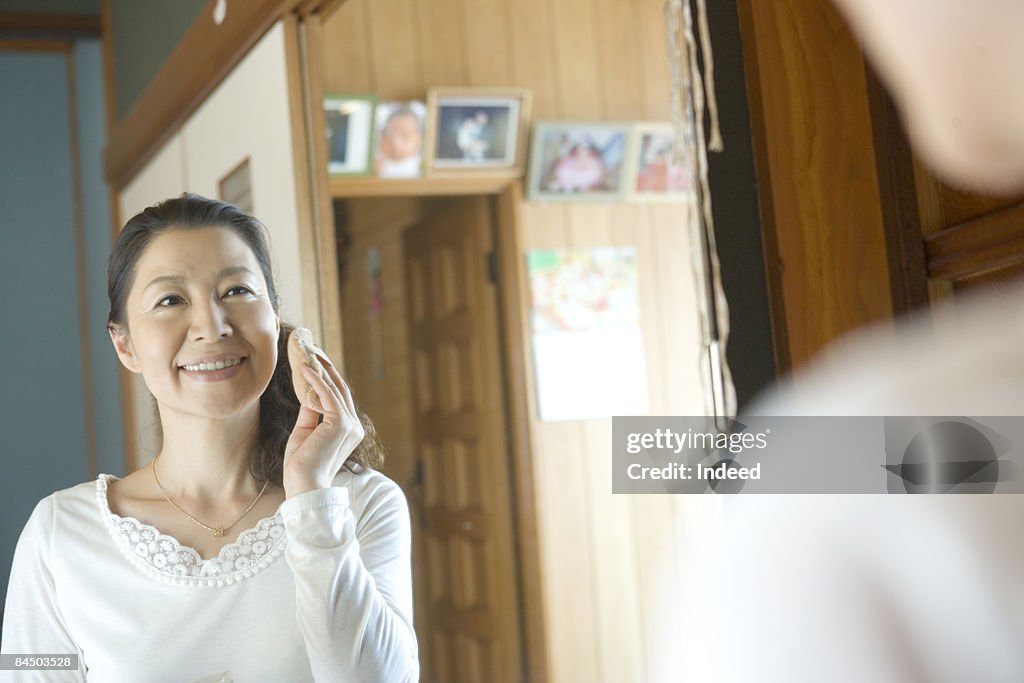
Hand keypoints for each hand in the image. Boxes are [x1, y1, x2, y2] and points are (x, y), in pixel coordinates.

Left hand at [282, 344, 364, 497]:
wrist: (304, 486)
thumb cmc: (301, 466)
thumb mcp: (305, 433)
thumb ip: (310, 413)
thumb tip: (307, 394)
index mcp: (349, 430)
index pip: (339, 398)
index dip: (327, 378)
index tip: (315, 362)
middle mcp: (354, 426)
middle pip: (341, 388)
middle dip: (326, 367)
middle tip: (313, 349)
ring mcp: (349, 424)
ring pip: (335, 389)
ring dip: (320, 369)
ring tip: (307, 353)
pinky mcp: (340, 423)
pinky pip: (328, 395)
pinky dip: (316, 380)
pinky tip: (304, 369)